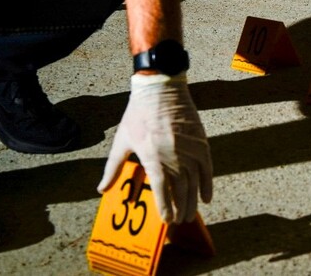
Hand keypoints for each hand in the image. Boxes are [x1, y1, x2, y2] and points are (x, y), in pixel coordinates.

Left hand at [98, 72, 212, 224]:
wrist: (160, 89)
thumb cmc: (137, 114)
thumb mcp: (122, 141)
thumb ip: (113, 168)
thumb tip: (101, 190)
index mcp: (152, 157)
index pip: (162, 190)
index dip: (165, 207)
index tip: (166, 220)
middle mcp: (173, 155)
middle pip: (181, 190)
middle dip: (180, 208)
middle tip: (180, 221)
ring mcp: (189, 148)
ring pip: (195, 182)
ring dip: (193, 200)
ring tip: (191, 214)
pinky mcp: (200, 140)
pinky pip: (207, 167)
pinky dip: (208, 183)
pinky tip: (207, 197)